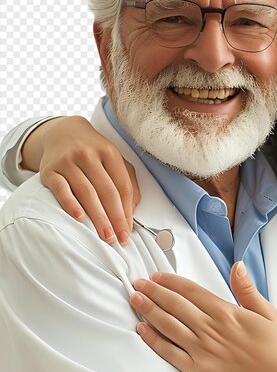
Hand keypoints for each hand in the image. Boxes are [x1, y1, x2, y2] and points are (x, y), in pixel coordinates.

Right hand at [25, 116, 140, 243]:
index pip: (122, 186)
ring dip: (97, 216)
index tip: (128, 231)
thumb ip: (127, 181)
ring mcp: (68, 161)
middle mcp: (89, 154)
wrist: (63, 133)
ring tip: (105, 235)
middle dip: (115, 217)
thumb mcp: (115, 160)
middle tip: (118, 239)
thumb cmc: (94, 152)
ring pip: (86, 192)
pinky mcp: (49, 169)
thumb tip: (132, 210)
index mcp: (109, 152)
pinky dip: (70, 204)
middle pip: (106, 191)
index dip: (127, 210)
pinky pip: (61, 189)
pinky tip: (80, 218)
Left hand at [130, 264, 276, 371]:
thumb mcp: (266, 311)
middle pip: (174, 304)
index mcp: (225, 311)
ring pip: (168, 325)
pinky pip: (169, 352)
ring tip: (134, 299)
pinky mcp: (197, 369)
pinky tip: (141, 330)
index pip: (191, 291)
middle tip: (137, 283)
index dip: (171, 281)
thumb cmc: (273, 346)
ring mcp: (201, 349)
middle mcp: (209, 328)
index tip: (157, 275)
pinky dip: (153, 340)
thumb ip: (247, 288)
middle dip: (153, 291)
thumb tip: (237, 265)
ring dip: (148, 310)